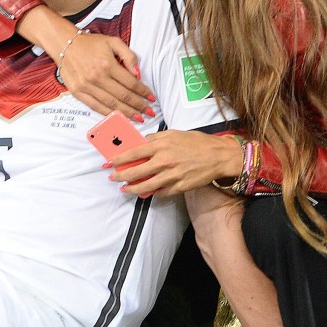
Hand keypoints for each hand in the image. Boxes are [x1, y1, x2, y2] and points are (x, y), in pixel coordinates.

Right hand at [58, 33, 154, 118]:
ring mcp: (86, 86)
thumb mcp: (113, 42)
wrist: (65, 44)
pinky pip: (96, 106)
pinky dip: (108, 113)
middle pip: (123, 96)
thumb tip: (138, 74)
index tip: (151, 98)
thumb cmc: (90, 43)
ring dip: (126, 113)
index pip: (131, 83)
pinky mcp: (78, 92)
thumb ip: (128, 56)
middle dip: (139, 105)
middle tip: (149, 112)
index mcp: (108, 64)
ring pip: (111, 104)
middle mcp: (97, 77)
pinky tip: (118, 117)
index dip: (143, 92)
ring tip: (138, 118)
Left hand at [107, 130, 240, 197]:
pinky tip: (147, 192)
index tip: (108, 163)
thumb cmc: (196, 142)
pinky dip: (153, 192)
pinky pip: (161, 192)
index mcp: (161, 146)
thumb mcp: (174, 134)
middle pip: (136, 172)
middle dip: (121, 176)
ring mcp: (172, 176)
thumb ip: (155, 139)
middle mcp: (164, 161)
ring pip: (146, 186)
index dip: (118, 159)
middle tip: (113, 179)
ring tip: (126, 189)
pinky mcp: (180, 187)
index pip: (133, 153)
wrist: (218, 155)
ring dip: (133, 189)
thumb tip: (139, 143)